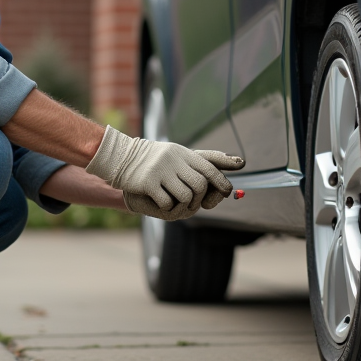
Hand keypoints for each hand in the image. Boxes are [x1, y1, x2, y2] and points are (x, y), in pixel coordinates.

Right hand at [85, 126, 243, 217]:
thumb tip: (238, 163)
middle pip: (200, 185)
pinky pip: (167, 202)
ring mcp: (161, 171)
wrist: (122, 157)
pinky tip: (160, 202)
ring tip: (176, 202)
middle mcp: (174, 160)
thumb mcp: (177, 154)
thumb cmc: (154, 159)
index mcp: (183, 153)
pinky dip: (167, 207)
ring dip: (184, 205)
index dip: (221, 182)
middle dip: (201, 198)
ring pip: (186, 196)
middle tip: (194, 203)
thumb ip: (200, 161)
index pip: (210, 168)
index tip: (227, 192)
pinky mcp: (148, 182)